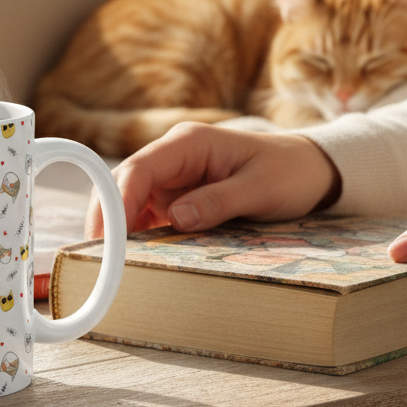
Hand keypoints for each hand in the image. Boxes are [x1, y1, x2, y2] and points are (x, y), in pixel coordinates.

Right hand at [85, 121, 340, 238]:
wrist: (310, 168)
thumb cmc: (289, 172)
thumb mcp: (261, 189)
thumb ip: (218, 201)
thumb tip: (176, 219)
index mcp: (189, 143)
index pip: (140, 168)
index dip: (119, 200)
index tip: (107, 235)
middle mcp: (174, 156)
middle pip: (125, 183)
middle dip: (108, 217)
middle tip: (96, 257)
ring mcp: (174, 176)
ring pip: (130, 199)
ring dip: (118, 228)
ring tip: (109, 263)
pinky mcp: (178, 195)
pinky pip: (149, 213)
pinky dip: (136, 234)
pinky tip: (131, 257)